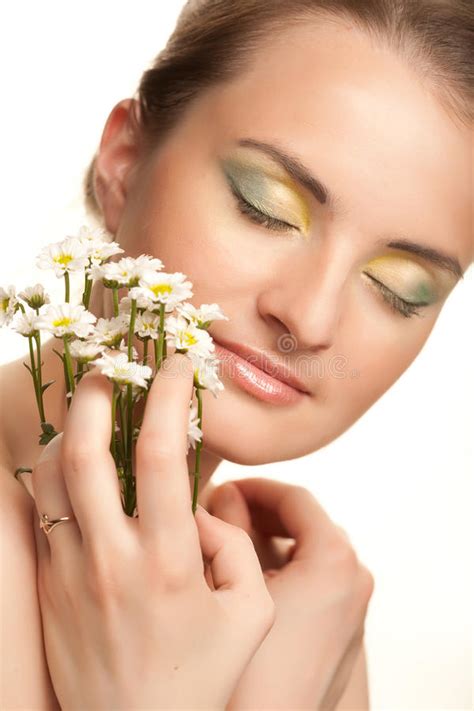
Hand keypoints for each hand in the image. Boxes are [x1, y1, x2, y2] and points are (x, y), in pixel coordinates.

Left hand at [31, 354, 275, 709]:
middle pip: (86, 453)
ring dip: (67, 433)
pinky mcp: (48, 588)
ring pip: (50, 479)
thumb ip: (234, 548)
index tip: (180, 366)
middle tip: (110, 371)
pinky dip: (51, 476)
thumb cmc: (200, 679)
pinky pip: (39, 515)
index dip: (171, 397)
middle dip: (96, 397)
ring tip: (87, 413)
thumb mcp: (250, 614)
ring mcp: (70, 572)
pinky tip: (71, 465)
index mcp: (168, 561)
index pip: (163, 455)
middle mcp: (111, 559)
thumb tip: (200, 507)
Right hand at [207, 478, 374, 709]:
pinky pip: (314, 583)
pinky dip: (283, 571)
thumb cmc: (251, 665)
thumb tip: (225, 490)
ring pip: (307, 554)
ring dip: (268, 542)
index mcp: (336, 559)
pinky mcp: (342, 632)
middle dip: (259, 515)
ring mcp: (352, 608)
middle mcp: (355, 579)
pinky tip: (244, 580)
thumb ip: (232, 525)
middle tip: (218, 515)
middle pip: (304, 525)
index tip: (222, 486)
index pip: (296, 498)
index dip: (254, 487)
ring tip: (226, 545)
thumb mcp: (235, 582)